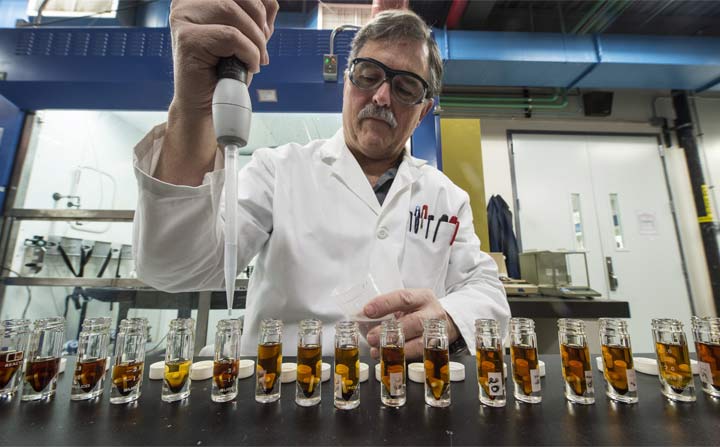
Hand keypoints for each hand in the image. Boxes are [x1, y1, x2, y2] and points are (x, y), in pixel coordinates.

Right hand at [157, 0, 278, 185]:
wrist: (208, 105)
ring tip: (254, 60)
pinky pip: (231, 36)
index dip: (259, 6)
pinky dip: (248, 53)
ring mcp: (183, 18)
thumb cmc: (224, 72)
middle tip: (262, 50)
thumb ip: (257, 17)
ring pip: (233, 13)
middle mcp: (186, 3)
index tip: (265, 30)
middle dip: (259, 25)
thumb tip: (271, 2)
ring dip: (254, 40)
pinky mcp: (186, 38)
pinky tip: (247, 67)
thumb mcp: (248, 39)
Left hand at [363, 288, 459, 360]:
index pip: (404, 297)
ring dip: (396, 348)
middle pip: (414, 322)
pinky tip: (387, 357)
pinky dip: (401, 357)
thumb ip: (390, 308)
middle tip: (371, 337)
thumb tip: (362, 317)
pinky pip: (419, 355)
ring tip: (377, 350)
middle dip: (391, 331)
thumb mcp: (408, 304)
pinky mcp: (437, 348)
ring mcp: (438, 333)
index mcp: (423, 297)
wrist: (446, 323)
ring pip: (419, 342)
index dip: (385, 304)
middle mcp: (433, 314)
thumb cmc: (420, 312)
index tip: (367, 311)